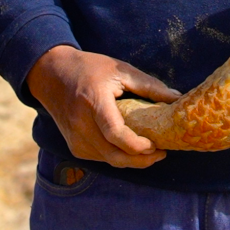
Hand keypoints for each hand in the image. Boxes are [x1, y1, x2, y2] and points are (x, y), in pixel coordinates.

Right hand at [26, 45, 178, 168]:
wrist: (52, 74)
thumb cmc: (89, 68)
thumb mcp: (120, 69)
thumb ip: (149, 86)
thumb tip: (177, 98)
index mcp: (93, 102)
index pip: (114, 133)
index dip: (136, 145)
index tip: (156, 145)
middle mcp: (81, 124)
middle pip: (113, 154)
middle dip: (140, 160)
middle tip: (161, 154)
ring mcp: (75, 138)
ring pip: (108, 160)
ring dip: (131, 161)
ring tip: (151, 151)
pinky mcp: (74, 146)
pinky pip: (100, 158)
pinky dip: (117, 157)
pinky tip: (130, 149)